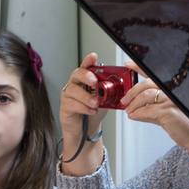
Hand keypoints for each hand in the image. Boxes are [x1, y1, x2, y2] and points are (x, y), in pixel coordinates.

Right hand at [59, 53, 110, 168]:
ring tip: (95, 103)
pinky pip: (71, 104)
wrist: (86, 132)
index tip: (94, 57)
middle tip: (94, 82)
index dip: (88, 61)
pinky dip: (82, 107)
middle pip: (76, 74)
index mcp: (85, 81)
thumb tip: (123, 88)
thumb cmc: (93, 113)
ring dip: (86, 96)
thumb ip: (111, 93)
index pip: (85, 67)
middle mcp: (74, 85)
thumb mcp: (106, 101)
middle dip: (86, 76)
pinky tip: (90, 111)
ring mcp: (68, 96)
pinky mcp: (64, 108)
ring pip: (73, 90)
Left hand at [119, 64, 188, 144]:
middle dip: (132, 93)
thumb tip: (135, 104)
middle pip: (146, 84)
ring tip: (130, 111)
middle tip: (125, 100)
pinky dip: (137, 114)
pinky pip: (147, 110)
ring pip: (145, 97)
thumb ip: (152, 104)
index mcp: (172, 87)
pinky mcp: (168, 111)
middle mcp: (173, 90)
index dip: (140, 67)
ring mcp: (171, 100)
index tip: (129, 64)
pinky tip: (134, 117)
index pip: (154, 73)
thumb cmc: (184, 124)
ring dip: (133, 105)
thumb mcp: (167, 110)